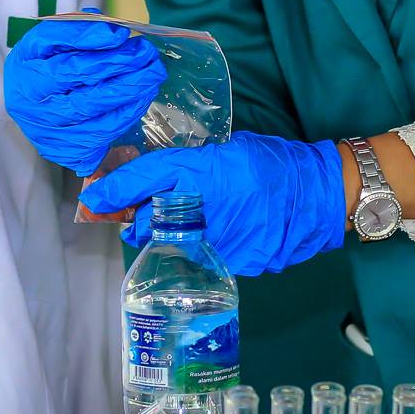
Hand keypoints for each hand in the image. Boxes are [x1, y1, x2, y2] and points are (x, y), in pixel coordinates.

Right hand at [3, 17, 165, 174]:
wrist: (29, 104)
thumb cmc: (41, 66)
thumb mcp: (47, 42)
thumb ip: (77, 30)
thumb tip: (113, 31)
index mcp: (25, 75)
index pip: (62, 62)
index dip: (91, 45)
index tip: (120, 34)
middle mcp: (34, 108)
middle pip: (81, 88)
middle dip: (119, 68)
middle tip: (146, 53)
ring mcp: (51, 133)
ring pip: (95, 112)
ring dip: (130, 92)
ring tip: (152, 73)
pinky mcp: (68, 150)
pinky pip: (103, 133)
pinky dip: (127, 113)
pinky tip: (143, 96)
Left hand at [80, 132, 346, 275]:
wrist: (321, 196)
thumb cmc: (276, 163)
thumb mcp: (229, 151)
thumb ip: (192, 165)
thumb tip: (158, 177)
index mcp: (205, 171)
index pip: (148, 176)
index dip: (116, 187)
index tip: (93, 196)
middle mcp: (206, 207)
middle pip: (152, 217)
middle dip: (138, 217)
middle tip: (132, 215)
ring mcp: (219, 239)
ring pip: (174, 242)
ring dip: (169, 235)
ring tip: (182, 224)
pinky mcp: (232, 262)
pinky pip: (202, 256)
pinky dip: (200, 247)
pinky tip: (214, 236)